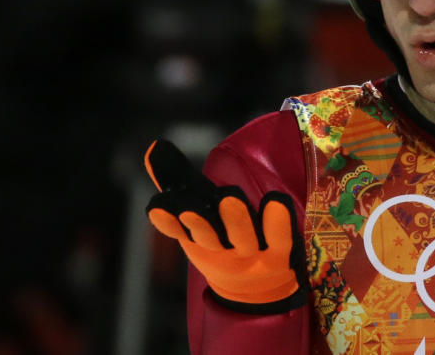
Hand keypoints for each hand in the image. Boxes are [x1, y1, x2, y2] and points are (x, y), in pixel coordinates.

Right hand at [144, 140, 306, 310]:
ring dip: (234, 221)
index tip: (157, 208)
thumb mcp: (202, 209)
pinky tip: (276, 203)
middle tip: (190, 207)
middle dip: (200, 224)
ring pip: (242, 239)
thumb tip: (154, 147)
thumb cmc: (224, 238)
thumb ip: (178, 180)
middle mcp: (223, 249)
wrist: (258, 286)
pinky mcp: (281, 253)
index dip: (168, 223)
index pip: (181, 231)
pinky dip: (278, 224)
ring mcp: (252, 253)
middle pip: (209, 239)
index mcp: (201, 239)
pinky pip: (279, 239)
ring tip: (228, 199)